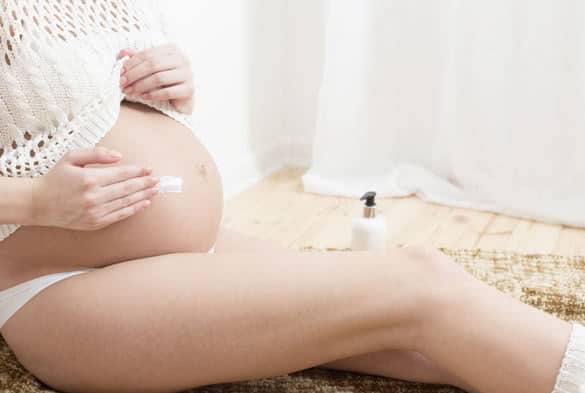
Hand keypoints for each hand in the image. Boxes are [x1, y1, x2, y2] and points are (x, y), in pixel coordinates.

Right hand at [31, 147, 159, 230]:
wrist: (38, 204)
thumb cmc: (56, 177)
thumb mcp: (71, 157)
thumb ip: (96, 153)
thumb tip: (120, 156)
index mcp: (90, 179)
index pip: (122, 174)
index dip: (138, 171)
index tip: (149, 169)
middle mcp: (94, 196)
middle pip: (128, 188)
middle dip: (145, 183)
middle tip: (158, 180)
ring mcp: (95, 212)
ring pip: (127, 202)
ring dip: (144, 195)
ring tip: (155, 190)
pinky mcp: (95, 223)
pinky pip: (119, 216)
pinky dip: (134, 209)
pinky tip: (144, 203)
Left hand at [118, 44, 194, 113]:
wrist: (183, 99)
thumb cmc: (165, 81)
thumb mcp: (151, 68)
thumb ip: (139, 59)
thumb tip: (122, 52)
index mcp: (172, 50)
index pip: (148, 54)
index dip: (131, 63)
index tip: (120, 73)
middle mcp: (182, 59)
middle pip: (153, 65)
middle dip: (134, 75)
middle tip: (122, 83)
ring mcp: (188, 74)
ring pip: (159, 78)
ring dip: (141, 85)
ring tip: (130, 91)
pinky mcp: (189, 90)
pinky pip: (168, 92)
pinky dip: (153, 94)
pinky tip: (144, 97)